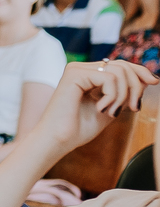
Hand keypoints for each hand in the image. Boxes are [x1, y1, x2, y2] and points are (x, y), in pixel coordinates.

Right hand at [31, 60, 156, 158]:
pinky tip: (100, 109)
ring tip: (111, 112)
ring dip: (123, 95)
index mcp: (87, 75)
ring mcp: (76, 70)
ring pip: (119, 71)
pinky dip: (112, 96)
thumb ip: (124, 93)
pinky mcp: (74, 74)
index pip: (121, 65)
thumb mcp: (110, 107)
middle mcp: (81, 68)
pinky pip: (109, 78)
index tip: (154, 83)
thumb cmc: (77, 130)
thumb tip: (148, 78)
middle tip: (133, 107)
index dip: (140, 72)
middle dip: (135, 86)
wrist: (56, 141)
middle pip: (123, 65)